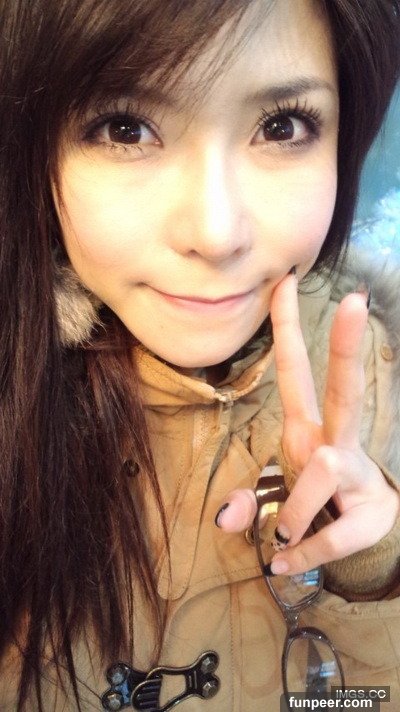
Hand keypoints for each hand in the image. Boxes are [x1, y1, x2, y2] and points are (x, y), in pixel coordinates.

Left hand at [215, 272, 399, 574]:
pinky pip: (327, 534)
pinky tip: (286, 563)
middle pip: (342, 390)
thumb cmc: (316, 500)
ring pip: (322, 472)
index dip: (288, 329)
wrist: (366, 538)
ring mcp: (356, 474)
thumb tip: (222, 520)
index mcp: (308, 428)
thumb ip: (247, 501)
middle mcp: (334, 442)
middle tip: (356, 302)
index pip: (296, 372)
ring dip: (294, 511)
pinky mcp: (371, 513)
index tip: (285, 282)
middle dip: (346, 348)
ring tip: (281, 538)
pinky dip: (301, 553)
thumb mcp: (275, 494)